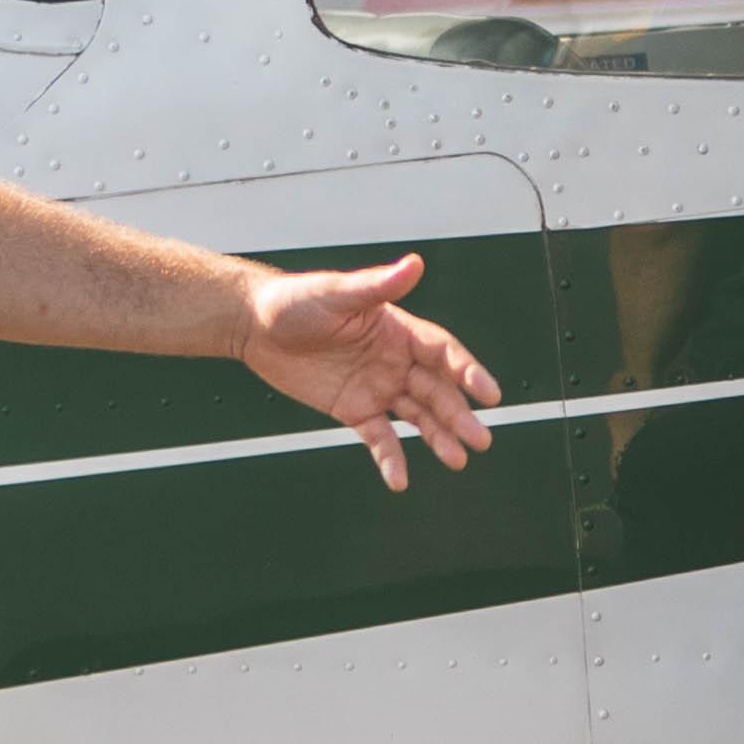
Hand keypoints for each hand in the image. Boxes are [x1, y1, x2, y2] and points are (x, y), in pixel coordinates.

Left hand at [244, 251, 503, 487]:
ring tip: (457, 459)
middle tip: (481, 438)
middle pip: (437, 391)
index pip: (443, 353)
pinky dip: (391, 458)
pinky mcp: (355, 410)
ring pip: (418, 416)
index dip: (467, 372)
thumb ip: (377, 285)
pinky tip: (400, 480)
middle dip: (459, 415)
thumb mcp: (337, 293)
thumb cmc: (295, 301)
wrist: (254, 327)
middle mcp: (396, 361)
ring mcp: (378, 388)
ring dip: (438, 438)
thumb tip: (414, 263)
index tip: (489, 393)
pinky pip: (379, 437)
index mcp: (400, 331)